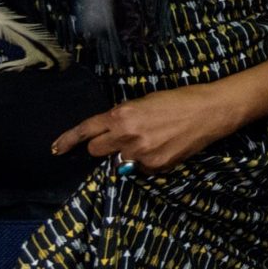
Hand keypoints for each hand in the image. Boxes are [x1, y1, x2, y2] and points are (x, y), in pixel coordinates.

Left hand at [53, 83, 246, 172]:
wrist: (211, 111)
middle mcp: (126, 136)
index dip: (68, 140)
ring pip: (118, 161)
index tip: (56, 149)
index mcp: (122, 115)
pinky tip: (163, 148)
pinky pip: (139, 169)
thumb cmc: (181, 99)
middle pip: (96, 150)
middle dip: (104, 145)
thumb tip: (110, 134)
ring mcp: (140, 154)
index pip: (86, 130)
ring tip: (150, 142)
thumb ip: (124, 118)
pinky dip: (145, 162)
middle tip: (121, 138)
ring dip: (126, 154)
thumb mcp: (146, 101)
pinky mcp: (155, 166)